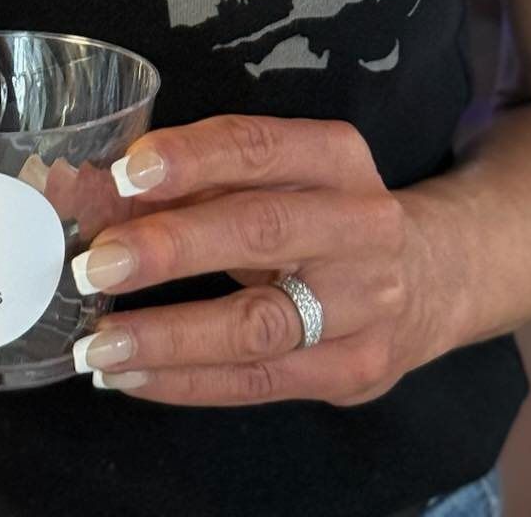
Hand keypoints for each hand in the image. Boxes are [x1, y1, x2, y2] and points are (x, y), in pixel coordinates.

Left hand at [70, 116, 444, 406]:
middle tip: (98, 262)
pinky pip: (260, 383)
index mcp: (337, 158)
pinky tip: (131, 376)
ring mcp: (365, 306)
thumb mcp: (282, 175)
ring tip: (100, 341)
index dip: (192, 158)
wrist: (431, 276)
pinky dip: (188, 382)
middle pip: (261, 231)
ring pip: (260, 323)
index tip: (127, 173)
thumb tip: (99, 194)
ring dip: (170, 334)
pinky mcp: (354, 371)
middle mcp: (362, 226)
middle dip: (172, 247)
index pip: (259, 148)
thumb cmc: (323, 211)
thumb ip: (200, 179)